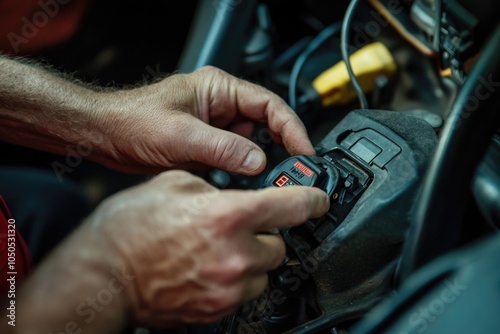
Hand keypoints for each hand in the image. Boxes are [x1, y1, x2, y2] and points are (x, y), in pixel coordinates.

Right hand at [89, 170, 328, 325]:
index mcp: (227, 215)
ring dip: (252, 258)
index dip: (313, 198)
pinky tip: (210, 267)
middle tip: (240, 226)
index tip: (319, 199)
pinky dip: (237, 278)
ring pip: (265, 270)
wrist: (102, 274)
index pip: (293, 206)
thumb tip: (238, 190)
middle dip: (266, 232)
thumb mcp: (175, 184)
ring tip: (220, 248)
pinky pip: (244, 291)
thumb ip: (217, 186)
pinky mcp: (217, 309)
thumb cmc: (129, 229)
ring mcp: (228, 287)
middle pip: (281, 244)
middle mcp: (235, 255)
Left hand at [93, 66, 313, 173]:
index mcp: (219, 89)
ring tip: (262, 184)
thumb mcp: (181, 134)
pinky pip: (233, 161)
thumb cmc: (132, 120)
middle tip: (290, 175)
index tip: (304, 152)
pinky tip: (236, 187)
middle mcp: (220, 106)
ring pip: (251, 147)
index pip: (270, 105)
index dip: (292, 129)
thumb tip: (257, 162)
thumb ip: (223, 148)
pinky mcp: (207, 148)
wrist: (104, 136)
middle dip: (278, 151)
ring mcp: (215, 128)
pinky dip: (238, 175)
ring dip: (256, 166)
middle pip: (265, 127)